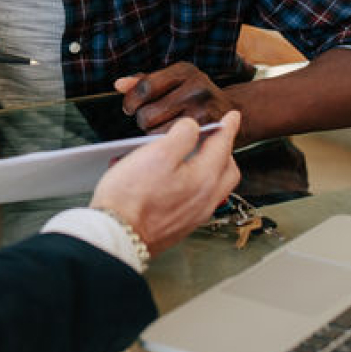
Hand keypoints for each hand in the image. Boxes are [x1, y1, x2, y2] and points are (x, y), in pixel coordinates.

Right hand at [90, 111, 240, 255]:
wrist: (119, 234)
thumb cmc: (132, 197)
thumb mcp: (157, 154)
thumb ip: (181, 136)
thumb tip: (192, 127)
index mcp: (204, 178)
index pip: (223, 146)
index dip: (228, 127)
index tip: (232, 116)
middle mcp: (205, 200)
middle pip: (226, 170)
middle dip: (223, 150)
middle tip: (214, 137)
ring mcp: (193, 215)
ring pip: (212, 186)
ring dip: (208, 167)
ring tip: (190, 156)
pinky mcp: (179, 225)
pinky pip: (195, 199)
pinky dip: (191, 183)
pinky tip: (170, 181)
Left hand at [115, 62, 240, 132]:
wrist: (237, 112)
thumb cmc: (194, 97)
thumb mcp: (172, 81)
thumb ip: (142, 82)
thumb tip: (119, 85)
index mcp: (184, 71)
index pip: (145, 87)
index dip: (131, 101)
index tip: (129, 108)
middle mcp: (197, 86)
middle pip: (149, 113)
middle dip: (143, 120)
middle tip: (150, 120)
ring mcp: (205, 109)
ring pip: (158, 132)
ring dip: (153, 134)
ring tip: (162, 128)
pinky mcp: (209, 131)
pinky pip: (173, 143)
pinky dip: (167, 143)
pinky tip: (172, 138)